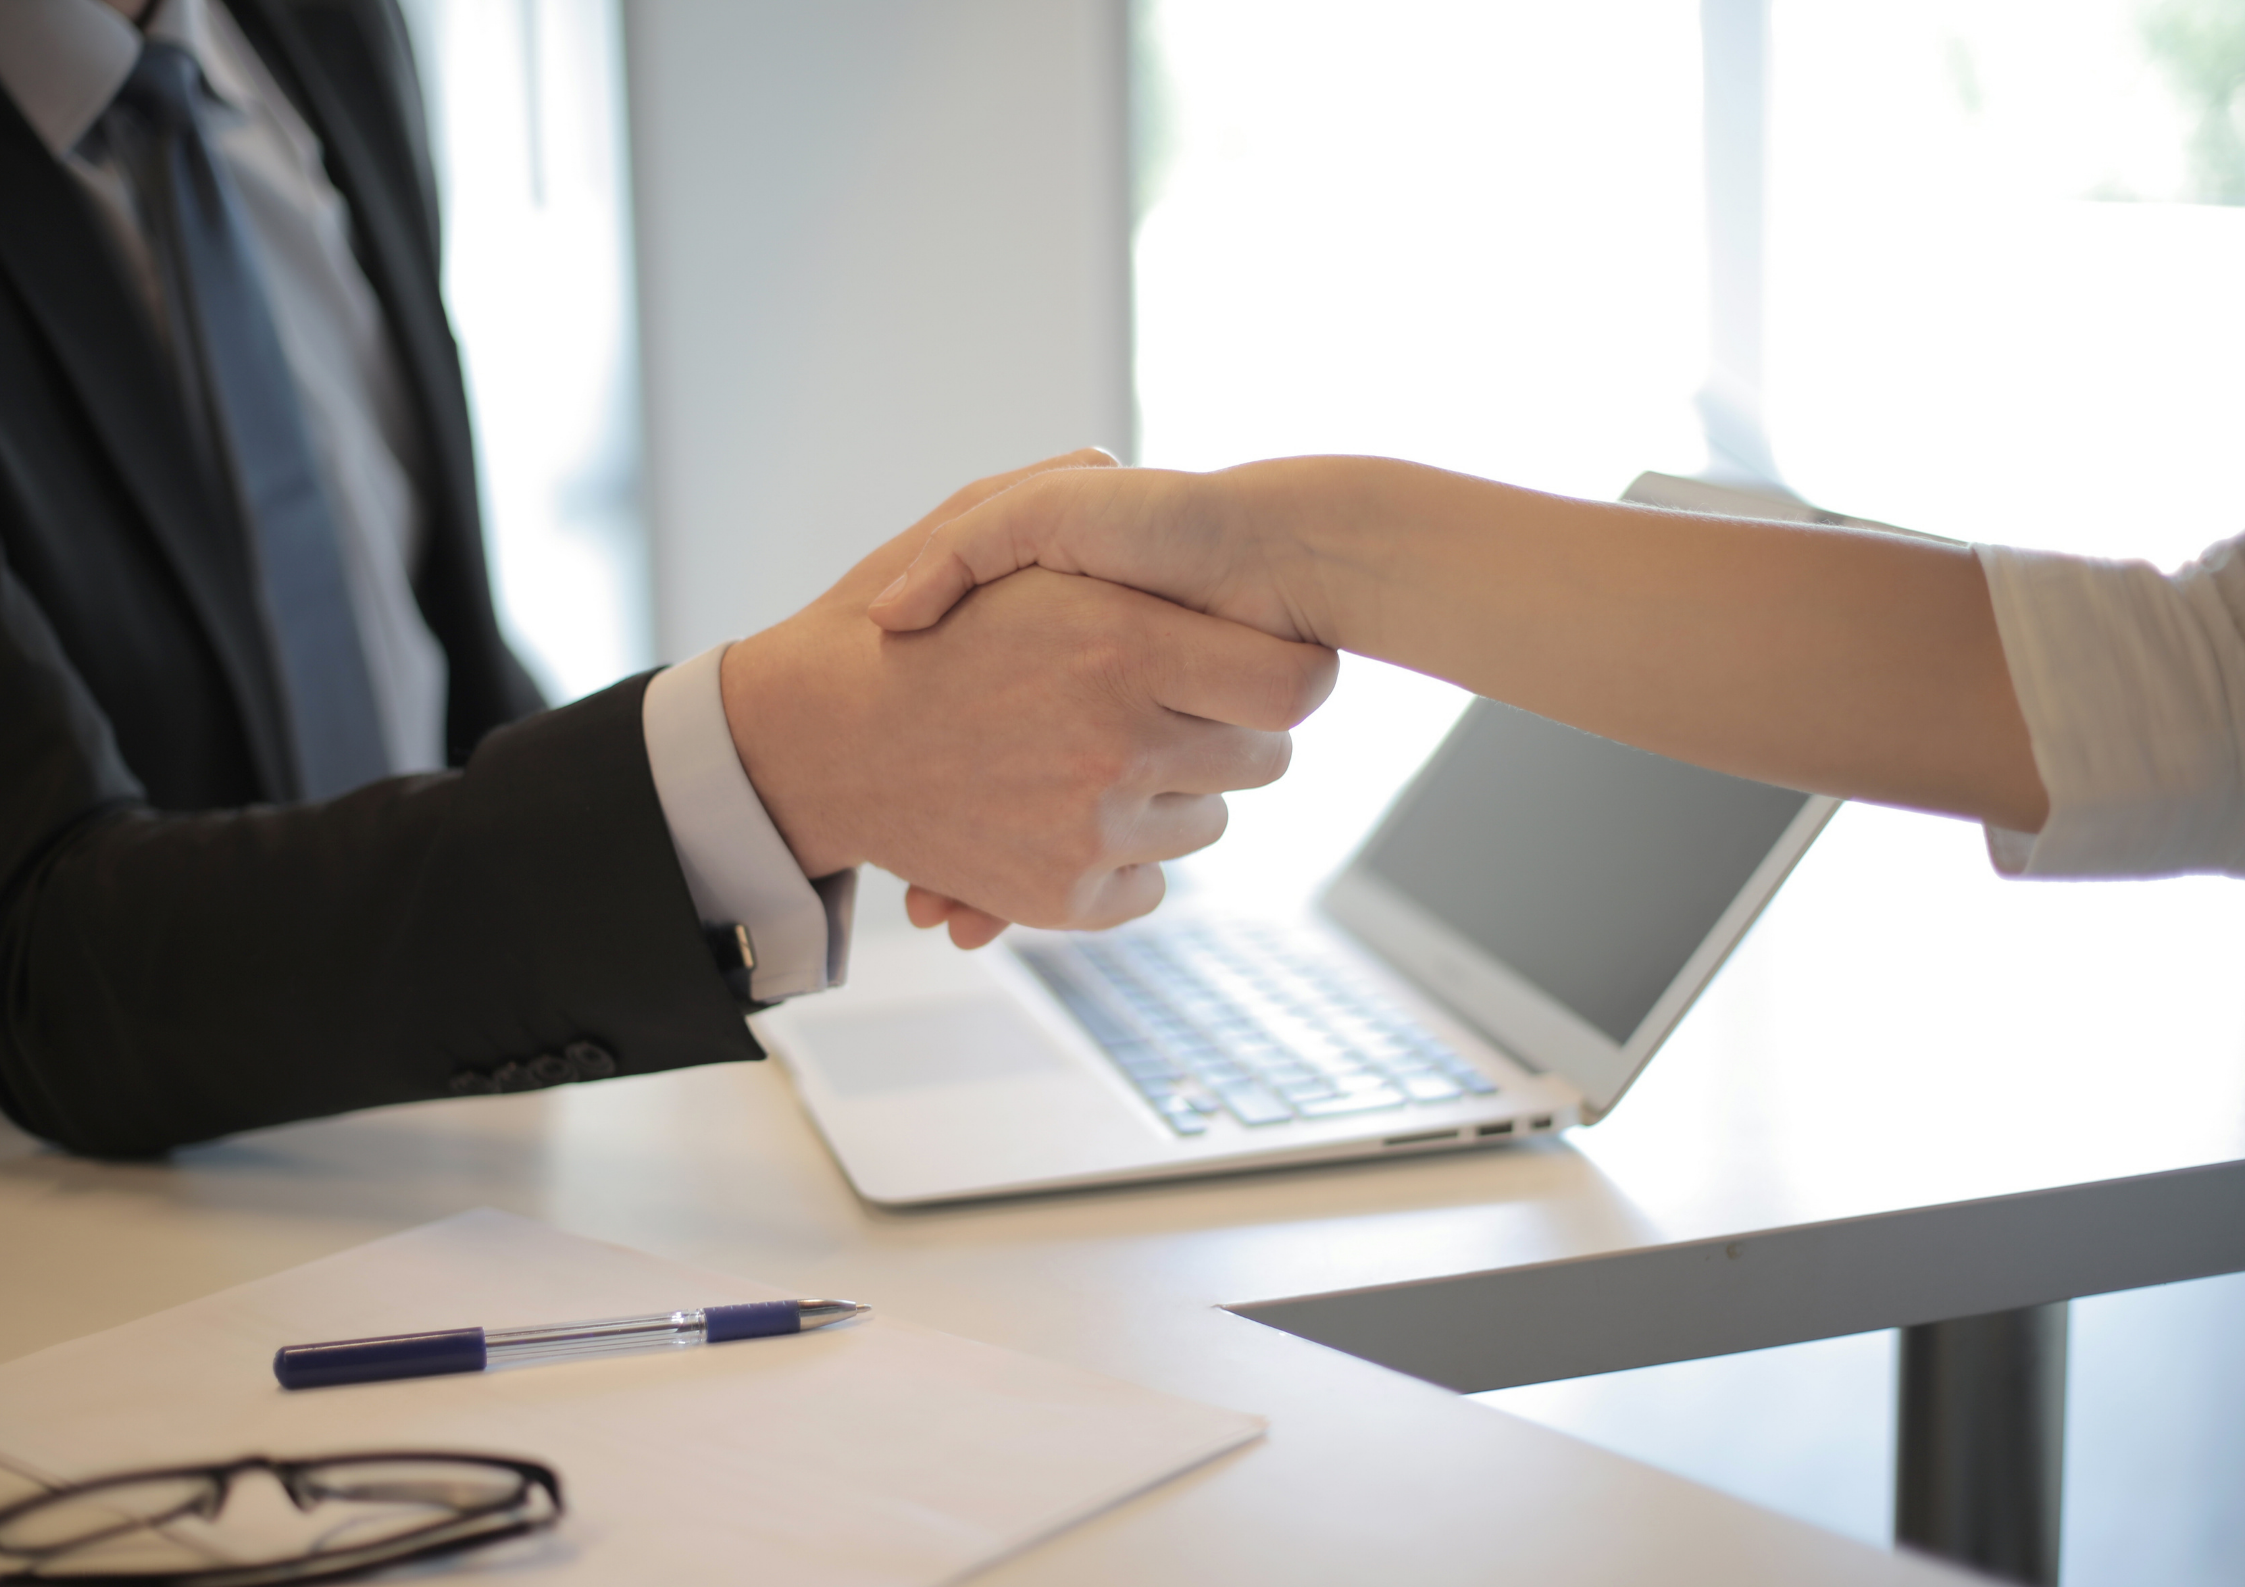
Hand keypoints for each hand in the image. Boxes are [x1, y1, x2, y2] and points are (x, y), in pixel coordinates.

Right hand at [721, 460, 1338, 947]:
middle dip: (1226, 731)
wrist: (808, 740)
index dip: (1290, 672)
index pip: (1295, 684)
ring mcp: (1090, 830)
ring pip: (1205, 823)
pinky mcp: (1062, 899)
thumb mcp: (971, 522)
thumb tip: (1122, 469)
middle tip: (1172, 706)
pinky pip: (1149, 885)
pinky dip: (1123, 859)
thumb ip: (1062, 490)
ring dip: (1171, 795)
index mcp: (1120, 644)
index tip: (1257, 665)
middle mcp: (1118, 744)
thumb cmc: (893, 624)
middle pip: (1263, 761)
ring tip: (1096, 754)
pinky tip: (1071, 814)